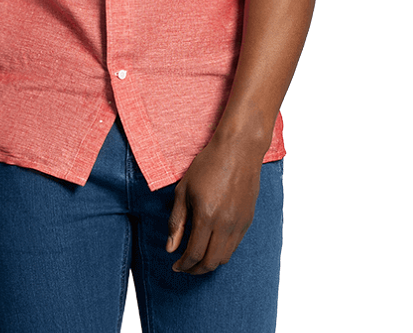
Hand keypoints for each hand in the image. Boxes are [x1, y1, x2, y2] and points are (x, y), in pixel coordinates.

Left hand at [165, 135, 263, 274]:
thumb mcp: (184, 190)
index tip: (175, 266)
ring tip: (198, 258)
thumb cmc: (208, 164)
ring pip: (225, 257)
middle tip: (185, 267)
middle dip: (196, 270)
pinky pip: (235, 245)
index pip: (194, 254)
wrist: (238, 149)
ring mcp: (239, 223)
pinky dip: (222, 251)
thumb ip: (176, 221)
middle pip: (211, 262)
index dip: (183, 265)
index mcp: (206, 216)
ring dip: (210, 263)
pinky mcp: (248, 219)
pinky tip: (212, 244)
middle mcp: (225, 224)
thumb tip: (170, 247)